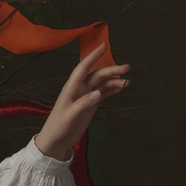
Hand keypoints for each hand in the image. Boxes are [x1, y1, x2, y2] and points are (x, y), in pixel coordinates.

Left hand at [35, 43, 128, 160]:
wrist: (57, 140)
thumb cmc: (59, 126)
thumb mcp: (70, 115)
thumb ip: (83, 104)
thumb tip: (98, 93)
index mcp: (71, 88)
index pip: (83, 68)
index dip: (93, 56)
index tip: (104, 46)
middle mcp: (79, 89)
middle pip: (97, 75)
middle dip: (111, 70)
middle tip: (127, 68)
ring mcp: (86, 96)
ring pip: (102, 84)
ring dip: (114, 80)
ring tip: (128, 81)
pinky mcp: (91, 104)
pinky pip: (104, 93)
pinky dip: (113, 89)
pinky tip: (122, 87)